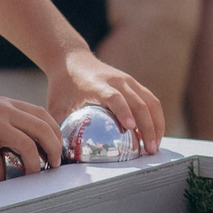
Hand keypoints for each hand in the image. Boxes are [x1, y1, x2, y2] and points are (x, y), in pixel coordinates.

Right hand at [0, 91, 62, 176]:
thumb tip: (28, 144)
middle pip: (42, 129)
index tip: (58, 149)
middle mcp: (6, 112)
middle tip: (54, 164)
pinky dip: (0, 177)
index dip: (56, 133)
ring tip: (33, 175)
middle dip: (54, 149)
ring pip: (27, 145)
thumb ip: (9, 121)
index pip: (44, 116)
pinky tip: (0, 184)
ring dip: (35, 164)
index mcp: (10, 105)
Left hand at [47, 51, 163, 152]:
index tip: (131, 128)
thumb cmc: (62, 84)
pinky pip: (151, 101)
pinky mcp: (134, 84)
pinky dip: (155, 118)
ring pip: (151, 102)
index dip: (124, 112)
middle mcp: (118, 80)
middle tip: (150, 150)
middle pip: (140, 102)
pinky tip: (153, 134)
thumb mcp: (55, 104)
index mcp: (97, 84)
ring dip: (157, 124)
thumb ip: (58, 126)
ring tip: (155, 145)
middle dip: (148, 126)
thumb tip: (58, 153)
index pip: (115, 98)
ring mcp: (129, 81)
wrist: (73, 59)